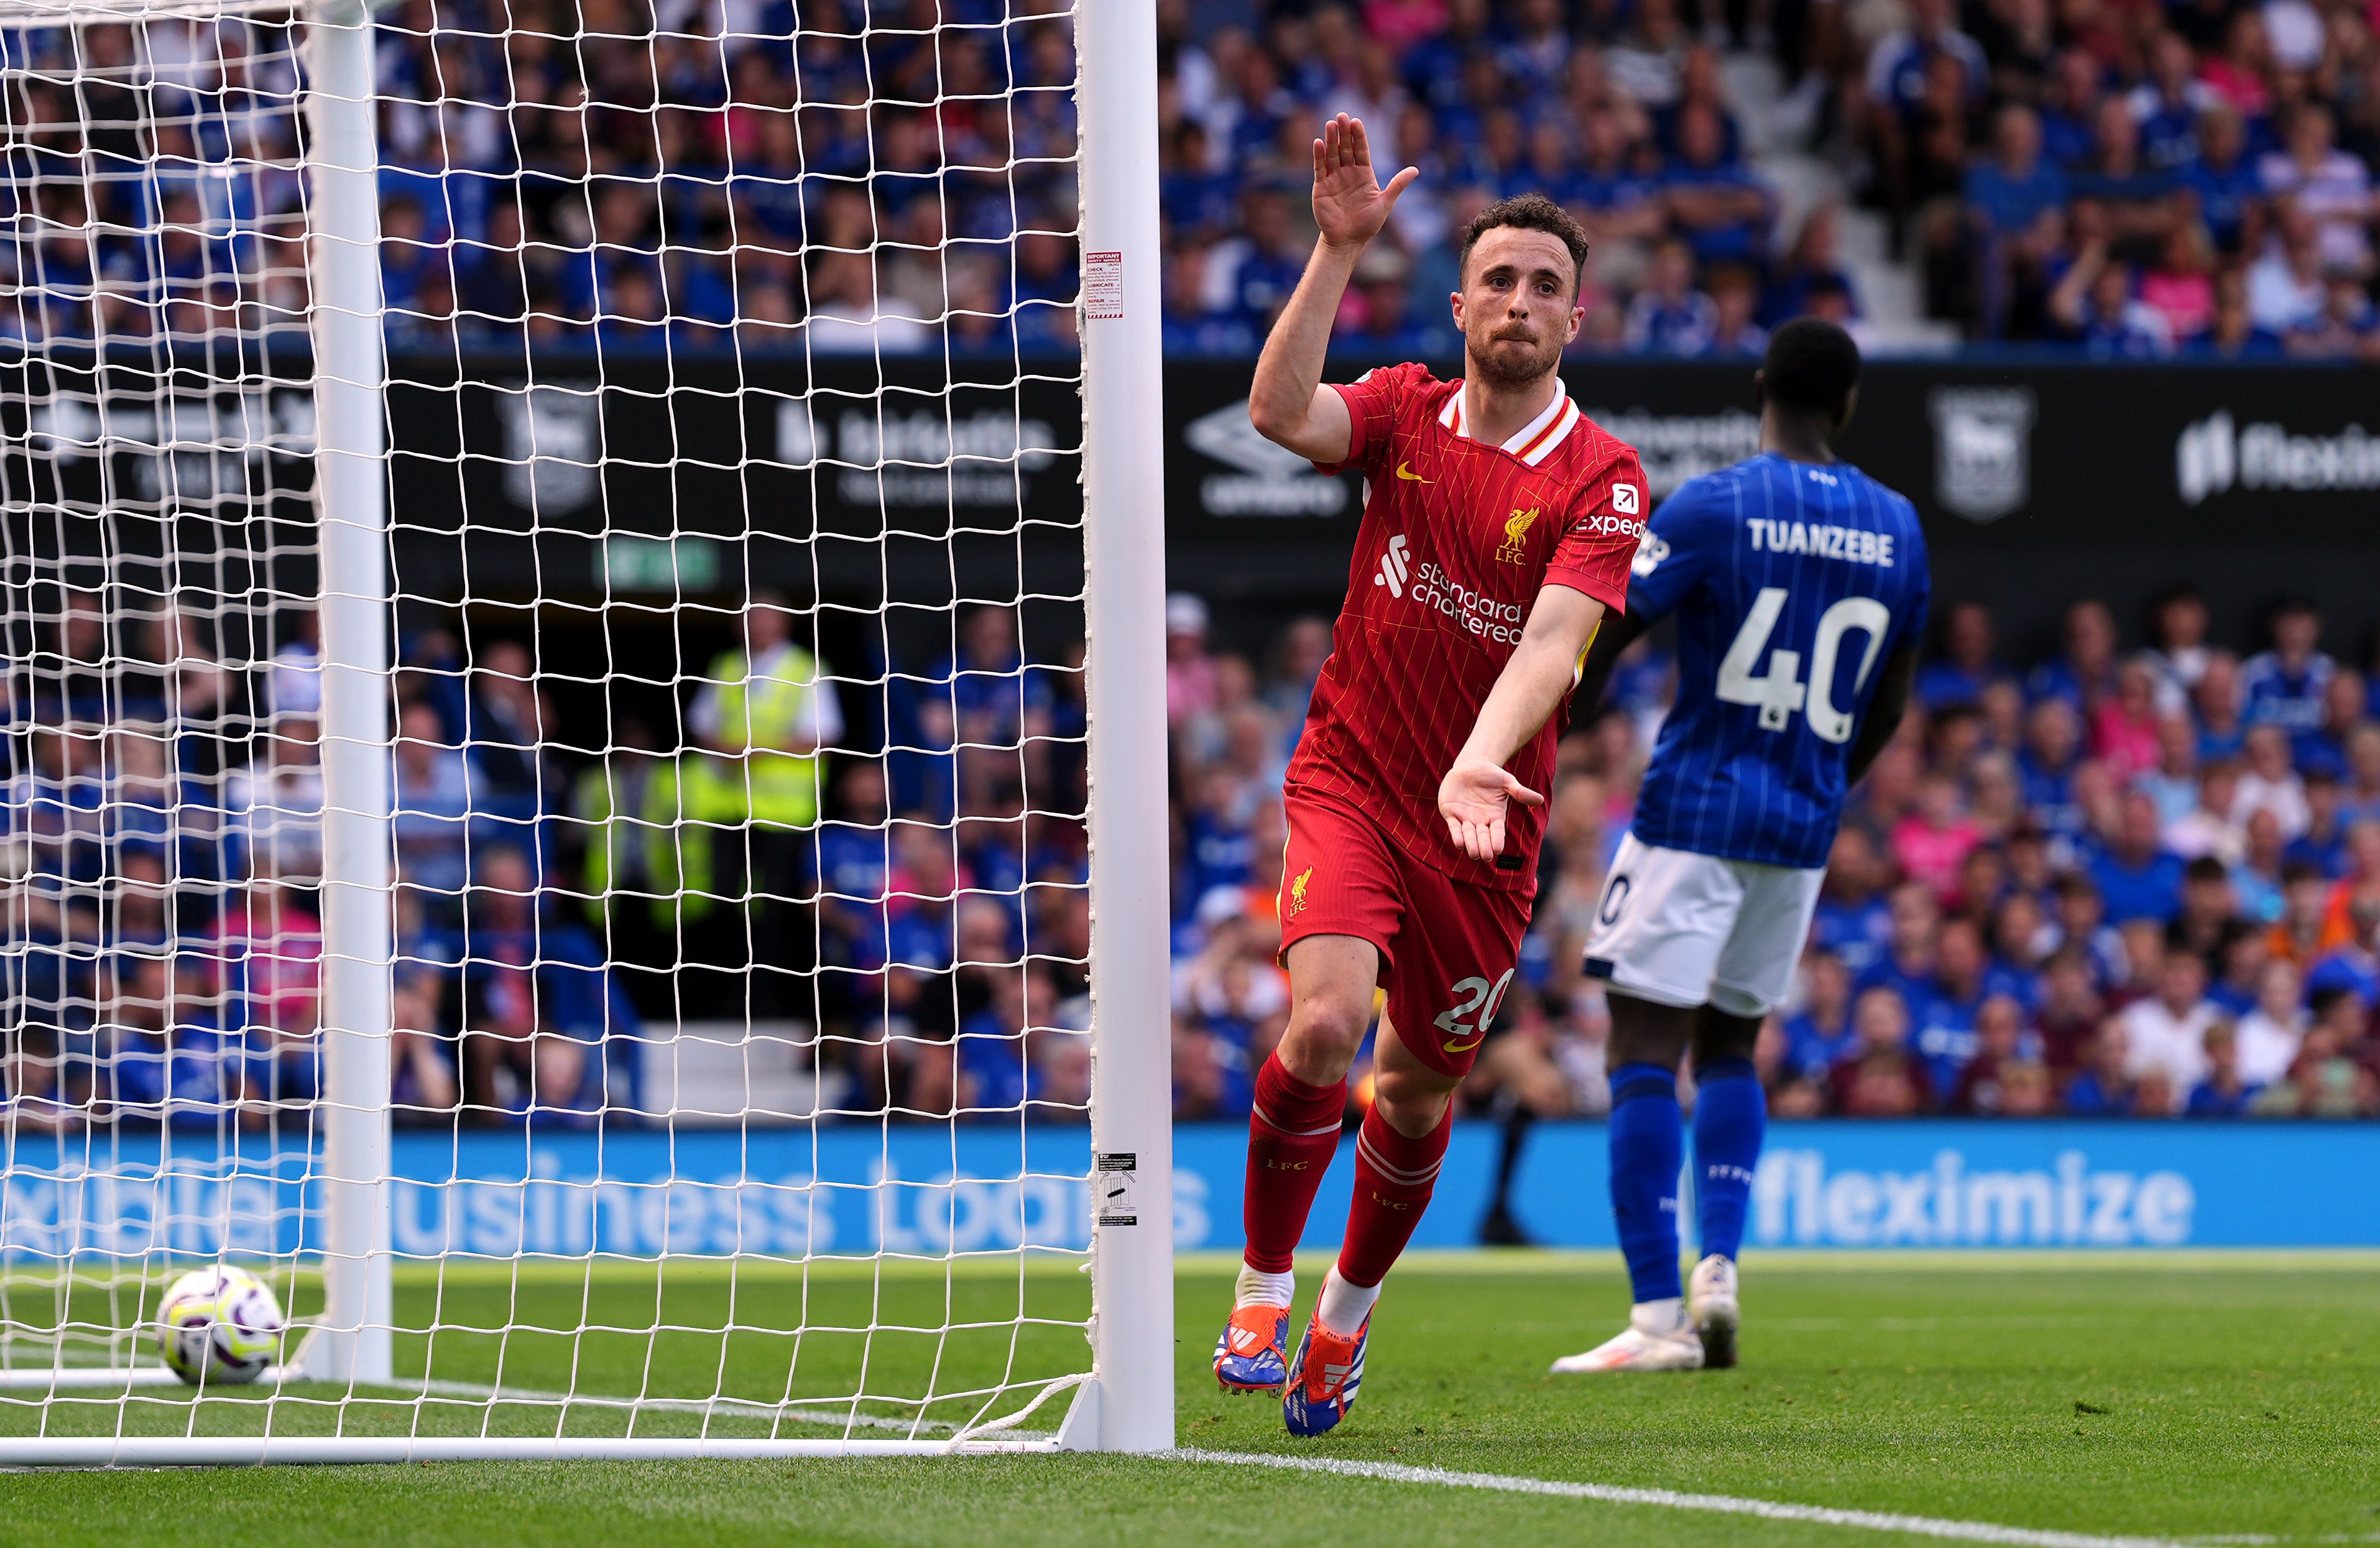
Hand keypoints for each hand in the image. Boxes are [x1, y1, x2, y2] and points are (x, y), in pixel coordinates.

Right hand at [1312, 113, 1418, 252]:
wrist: (1348, 241)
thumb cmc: (1367, 224)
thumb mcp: (1385, 203)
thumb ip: (1398, 185)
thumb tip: (1416, 170)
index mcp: (1364, 174)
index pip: (1361, 150)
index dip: (1358, 136)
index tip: (1356, 121)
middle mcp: (1348, 172)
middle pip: (1346, 148)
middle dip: (1344, 132)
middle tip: (1341, 116)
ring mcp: (1334, 178)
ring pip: (1332, 154)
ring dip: (1331, 140)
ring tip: (1329, 124)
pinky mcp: (1321, 187)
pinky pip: (1320, 168)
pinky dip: (1319, 156)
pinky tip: (1318, 143)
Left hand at [1438, 754, 1544, 863]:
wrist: (1469, 766)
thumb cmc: (1490, 774)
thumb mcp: (1506, 781)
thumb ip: (1520, 792)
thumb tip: (1540, 800)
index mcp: (1495, 816)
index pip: (1497, 831)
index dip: (1497, 840)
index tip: (1498, 850)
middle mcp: (1480, 820)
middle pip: (1483, 837)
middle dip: (1484, 847)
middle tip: (1486, 856)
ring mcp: (1465, 818)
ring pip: (1468, 835)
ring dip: (1471, 844)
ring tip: (1474, 854)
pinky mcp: (1450, 813)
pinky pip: (1454, 827)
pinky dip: (1456, 835)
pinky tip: (1459, 843)